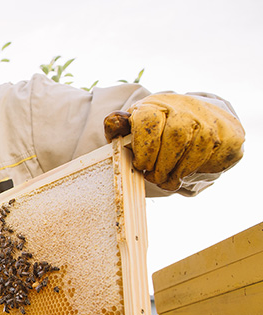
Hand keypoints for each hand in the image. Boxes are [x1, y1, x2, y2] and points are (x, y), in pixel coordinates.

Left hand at [105, 93, 244, 190]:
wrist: (200, 120)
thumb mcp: (135, 126)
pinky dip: (195, 171)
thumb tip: (114, 122)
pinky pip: (212, 159)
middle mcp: (185, 108)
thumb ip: (118, 127)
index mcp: (157, 105)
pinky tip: (186, 171)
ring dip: (177, 172)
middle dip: (161, 165)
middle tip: (153, 177)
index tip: (141, 165)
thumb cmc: (159, 128)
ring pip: (195, 150)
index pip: (149, 119)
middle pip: (175, 137)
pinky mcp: (228, 135)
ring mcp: (209, 121)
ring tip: (167, 179)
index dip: (144, 148)